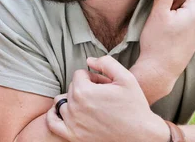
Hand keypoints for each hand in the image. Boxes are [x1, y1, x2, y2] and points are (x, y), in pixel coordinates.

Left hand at [46, 56, 167, 141]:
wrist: (142, 136)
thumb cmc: (135, 107)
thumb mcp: (126, 78)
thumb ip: (106, 63)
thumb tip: (89, 60)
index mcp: (84, 91)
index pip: (80, 75)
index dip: (94, 78)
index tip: (106, 86)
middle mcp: (74, 107)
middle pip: (72, 88)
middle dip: (86, 88)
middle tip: (103, 96)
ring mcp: (72, 124)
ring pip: (63, 102)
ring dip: (74, 101)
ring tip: (91, 105)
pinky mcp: (72, 136)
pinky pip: (52, 122)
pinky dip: (54, 115)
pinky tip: (67, 112)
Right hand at [138, 0, 194, 95]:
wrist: (159, 71)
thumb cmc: (157, 41)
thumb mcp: (159, 12)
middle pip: (189, 3)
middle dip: (176, 2)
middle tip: (159, 8)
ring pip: (187, 15)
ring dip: (176, 14)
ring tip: (160, 21)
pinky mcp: (193, 44)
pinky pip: (187, 26)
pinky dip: (177, 25)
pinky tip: (165, 32)